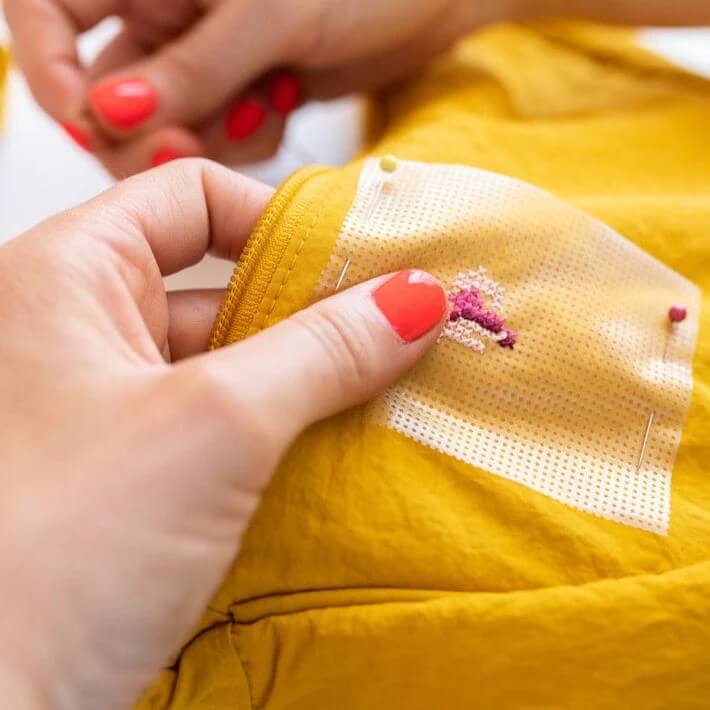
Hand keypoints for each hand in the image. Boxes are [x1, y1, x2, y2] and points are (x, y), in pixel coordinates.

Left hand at [0, 159, 446, 708]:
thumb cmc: (52, 554)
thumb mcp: (216, 426)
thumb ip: (324, 350)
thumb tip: (412, 301)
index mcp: (65, 276)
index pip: (193, 199)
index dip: (282, 222)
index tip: (363, 266)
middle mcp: (76, 330)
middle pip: (219, 281)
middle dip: (310, 310)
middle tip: (396, 335)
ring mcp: (100, 404)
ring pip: (226, 359)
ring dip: (304, 377)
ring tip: (383, 393)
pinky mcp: (126, 469)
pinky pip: (219, 422)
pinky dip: (278, 428)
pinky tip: (336, 447)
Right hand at [4, 0, 502, 175]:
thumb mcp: (265, 14)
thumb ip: (187, 70)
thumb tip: (107, 114)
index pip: (46, 11)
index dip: (47, 66)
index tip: (83, 117)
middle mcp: (164, 15)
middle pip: (107, 93)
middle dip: (145, 130)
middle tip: (191, 142)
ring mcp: (204, 61)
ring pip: (166, 129)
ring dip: (209, 138)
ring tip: (265, 102)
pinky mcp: (241, 95)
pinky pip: (217, 141)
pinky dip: (246, 141)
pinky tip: (281, 103)